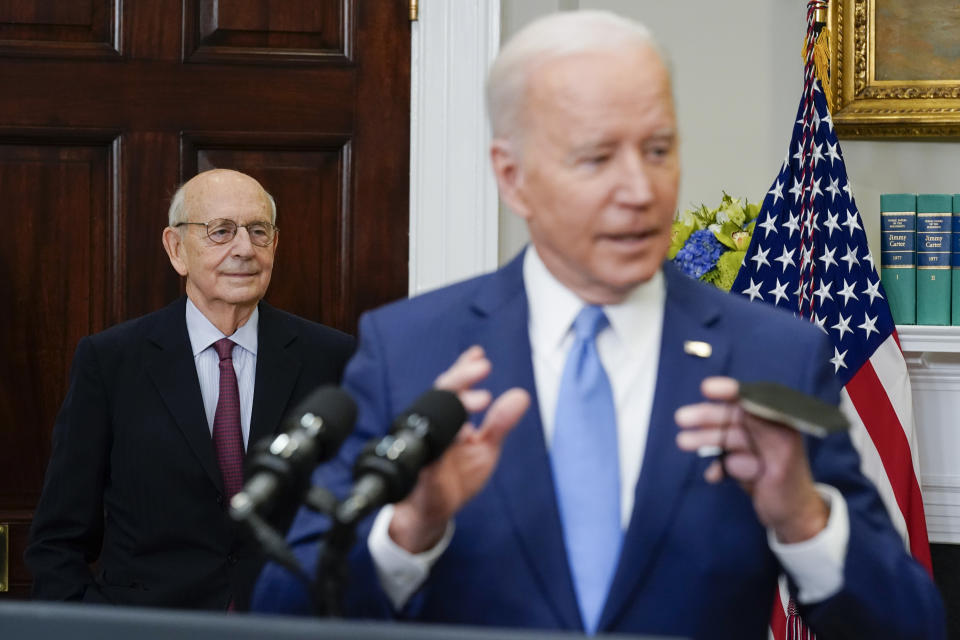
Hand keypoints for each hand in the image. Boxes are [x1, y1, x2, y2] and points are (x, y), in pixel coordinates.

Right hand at [388, 346, 529, 552]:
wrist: (431, 512)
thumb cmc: (456, 477)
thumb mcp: (486, 448)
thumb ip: (500, 423)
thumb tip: (521, 395)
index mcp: (448, 419)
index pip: (454, 387)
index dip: (465, 368)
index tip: (480, 356)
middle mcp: (434, 428)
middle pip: (440, 394)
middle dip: (461, 377)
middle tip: (482, 366)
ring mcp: (426, 448)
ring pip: (433, 418)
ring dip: (456, 404)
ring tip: (483, 399)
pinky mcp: (423, 472)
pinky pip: (429, 456)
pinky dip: (443, 444)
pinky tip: (461, 435)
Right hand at [674, 376, 827, 542]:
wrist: (792, 522)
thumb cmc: (791, 492)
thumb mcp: (781, 460)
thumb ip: (763, 433)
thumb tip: (744, 409)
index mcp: (780, 426)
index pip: (752, 401)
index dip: (730, 391)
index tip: (706, 389)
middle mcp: (765, 433)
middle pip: (731, 418)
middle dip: (706, 417)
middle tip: (681, 418)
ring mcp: (753, 449)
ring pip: (724, 437)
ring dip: (703, 440)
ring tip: (682, 442)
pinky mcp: (744, 465)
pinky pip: (724, 459)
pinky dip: (716, 466)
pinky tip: (712, 476)